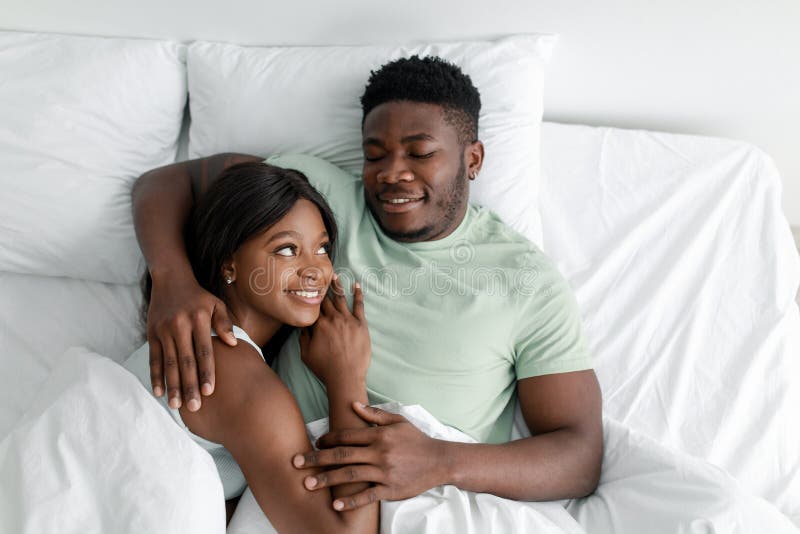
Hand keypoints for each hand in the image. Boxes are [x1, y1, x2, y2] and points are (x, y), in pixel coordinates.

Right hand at [147, 273, 235, 410]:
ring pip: (169, 363)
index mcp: (199, 320)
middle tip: (195, 407)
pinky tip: (159, 392)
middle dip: (190, 385)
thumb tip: (233, 344)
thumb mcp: (216, 304)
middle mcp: (180, 326)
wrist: (170, 279)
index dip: (206, 372)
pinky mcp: (152, 334)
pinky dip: (156, 376)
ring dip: (172, 385)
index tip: (209, 391)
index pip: (204, 351)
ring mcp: (164, 330)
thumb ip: (224, 323)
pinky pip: (154, 358)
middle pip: (186, 361)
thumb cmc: (199, 297)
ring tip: (176, 405)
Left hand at [292, 403, 447, 510]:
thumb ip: (374, 415)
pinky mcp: (391, 489)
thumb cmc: (416, 440)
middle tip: (296, 463)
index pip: (347, 435)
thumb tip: (353, 406)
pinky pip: (368, 495)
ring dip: (327, 479)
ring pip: (350, 475)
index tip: (314, 444)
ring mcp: (384, 472)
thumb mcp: (398, 421)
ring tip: (307, 484)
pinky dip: (351, 500)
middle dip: (317, 459)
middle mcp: (379, 452)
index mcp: (379, 435)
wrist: (440, 461)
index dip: (328, 439)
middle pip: (342, 455)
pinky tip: (336, 503)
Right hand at [299, 276, 369, 386]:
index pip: (313, 307)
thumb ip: (303, 337)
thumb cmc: (325, 368)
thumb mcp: (306, 354)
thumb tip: (302, 326)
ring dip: (337, 286)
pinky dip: (358, 294)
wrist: (346, 376)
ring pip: (341, 298)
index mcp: (318, 325)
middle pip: (325, 300)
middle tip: (319, 276)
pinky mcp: (360, 324)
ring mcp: (348, 320)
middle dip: (321, 288)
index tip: (308, 288)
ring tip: (334, 275)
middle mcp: (332, 318)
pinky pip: (359, 305)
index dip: (310, 297)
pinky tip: (356, 285)